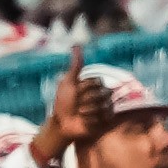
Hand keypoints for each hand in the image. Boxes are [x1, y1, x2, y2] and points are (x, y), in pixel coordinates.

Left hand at [25, 46, 99, 167]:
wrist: (61, 122)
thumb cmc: (62, 102)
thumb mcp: (68, 82)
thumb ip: (75, 66)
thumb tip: (76, 46)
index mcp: (95, 85)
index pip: (97, 82)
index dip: (84, 88)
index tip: (75, 93)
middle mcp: (102, 95)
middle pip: (101, 93)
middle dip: (85, 100)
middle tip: (77, 106)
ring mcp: (105, 107)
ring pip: (103, 106)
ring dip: (87, 111)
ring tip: (80, 114)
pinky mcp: (106, 120)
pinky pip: (104, 116)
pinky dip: (91, 120)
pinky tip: (86, 122)